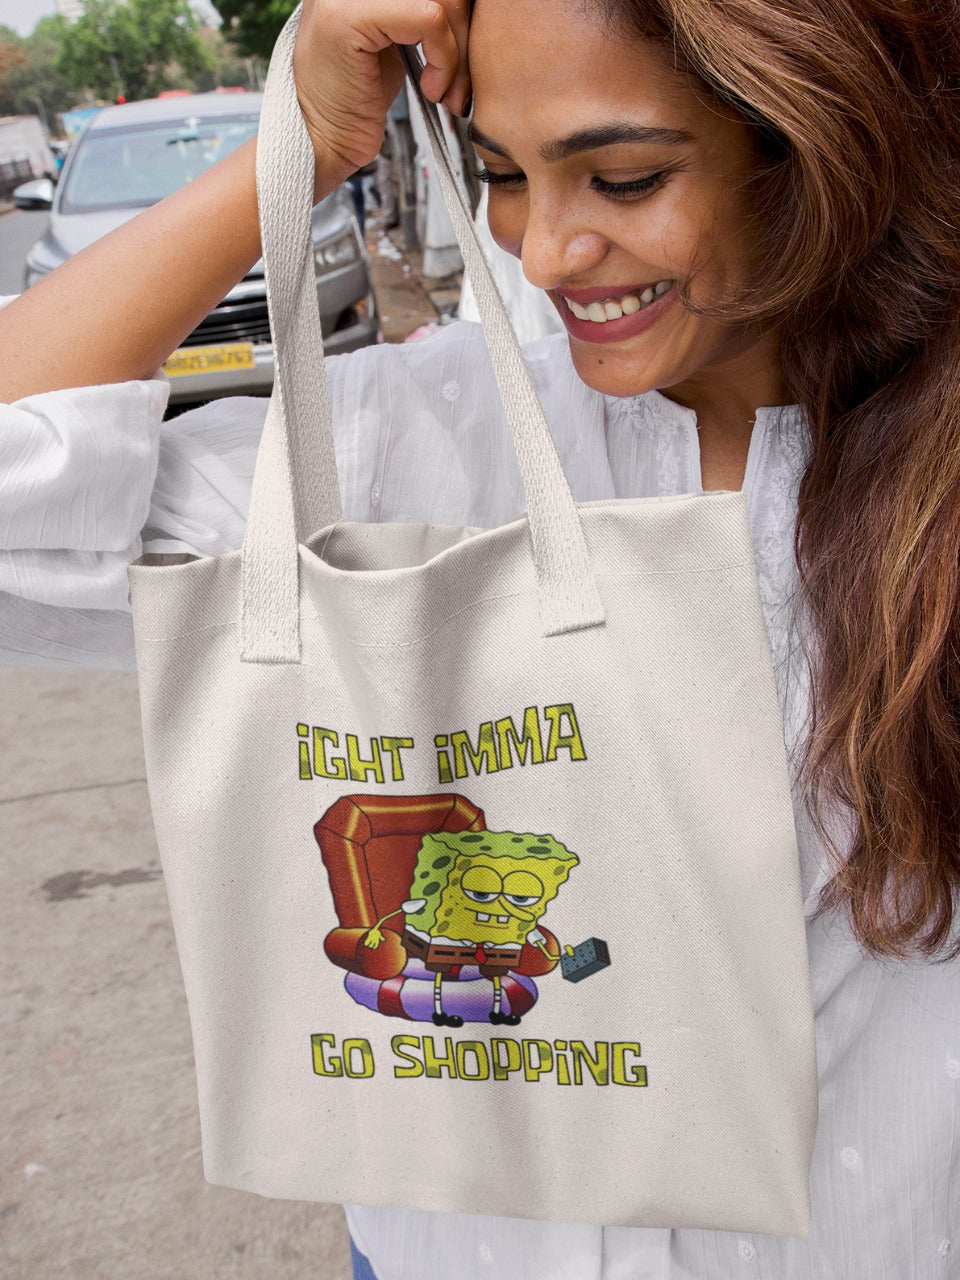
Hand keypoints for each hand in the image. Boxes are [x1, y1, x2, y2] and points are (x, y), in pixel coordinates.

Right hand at [293, 0, 470, 193]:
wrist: (320, 142)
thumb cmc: (355, 101)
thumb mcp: (393, 44)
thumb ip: (418, 16)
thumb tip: (466, 8)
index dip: (458, 16)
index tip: (460, 61)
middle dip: (464, 32)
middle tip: (461, 82)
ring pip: (441, 0)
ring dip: (458, 51)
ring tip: (446, 91)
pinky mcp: (350, 15)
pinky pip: (429, 18)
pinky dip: (444, 59)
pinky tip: (430, 90)